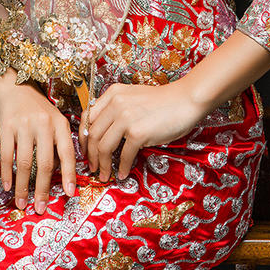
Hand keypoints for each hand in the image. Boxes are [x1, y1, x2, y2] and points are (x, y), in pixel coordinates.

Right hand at [0, 75, 77, 213]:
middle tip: (40, 208)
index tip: (70, 194)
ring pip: (24, 163)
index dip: (69, 175)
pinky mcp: (6, 126)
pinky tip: (8, 186)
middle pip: (44, 163)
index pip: (67, 153)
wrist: (14, 82)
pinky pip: (7, 155)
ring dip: (22, 186)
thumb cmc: (37, 106)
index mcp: (59, 123)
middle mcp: (43, 124)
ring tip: (22, 202)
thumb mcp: (54, 118)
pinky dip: (7, 174)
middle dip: (42, 189)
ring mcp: (24, 125)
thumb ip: (59, 141)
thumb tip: (60, 171)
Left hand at [79, 77, 204, 181]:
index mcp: (112, 94)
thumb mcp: (133, 97)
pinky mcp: (138, 132)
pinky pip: (123, 155)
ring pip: (103, 147)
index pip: (87, 118)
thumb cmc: (163, 101)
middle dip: (90, 155)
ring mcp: (126, 118)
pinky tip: (122, 173)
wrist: (186, 100)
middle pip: (92, 135)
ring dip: (102, 165)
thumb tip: (102, 133)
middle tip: (92, 167)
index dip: (83, 138)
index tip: (86, 150)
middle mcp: (116, 104)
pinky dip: (121, 167)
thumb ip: (116, 108)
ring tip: (104, 175)